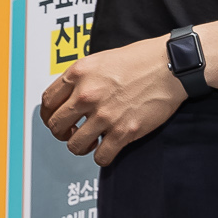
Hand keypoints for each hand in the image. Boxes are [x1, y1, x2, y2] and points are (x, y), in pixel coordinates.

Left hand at [38, 36, 186, 166]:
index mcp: (78, 73)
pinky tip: (108, 148)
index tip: (54, 119)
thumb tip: (69, 96)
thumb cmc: (140, 60)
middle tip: (72, 132)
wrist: (170, 66)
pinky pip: (101, 157)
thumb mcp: (101, 60)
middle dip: (62, 132)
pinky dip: (102, 157)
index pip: (47, 102)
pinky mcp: (123, 132)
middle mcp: (87, 94)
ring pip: (74, 145)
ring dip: (81, 147)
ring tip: (91, 141)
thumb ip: (81, 78)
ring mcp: (104, 115)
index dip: (48, 114)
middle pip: (56, 125)